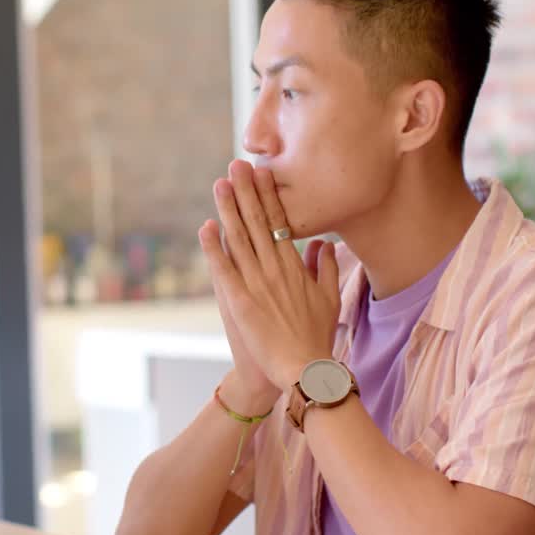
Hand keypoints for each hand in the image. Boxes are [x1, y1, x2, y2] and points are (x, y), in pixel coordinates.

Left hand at [198, 160, 341, 391]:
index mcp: (294, 267)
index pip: (279, 223)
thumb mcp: (329, 299)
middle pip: (258, 222)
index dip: (269, 196)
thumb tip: (324, 243)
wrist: (303, 370)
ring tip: (220, 183)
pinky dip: (214, 248)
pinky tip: (205, 227)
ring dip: (229, 209)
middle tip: (236, 164)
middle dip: (246, 191)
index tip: (262, 171)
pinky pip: (224, 269)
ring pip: (240, 239)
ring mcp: (257, 284)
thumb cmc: (315, 338)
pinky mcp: (240, 302)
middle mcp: (275, 269)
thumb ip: (327, 269)